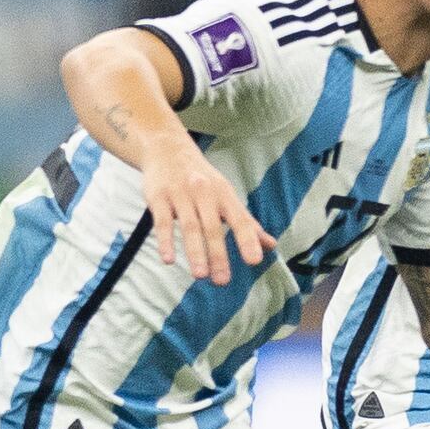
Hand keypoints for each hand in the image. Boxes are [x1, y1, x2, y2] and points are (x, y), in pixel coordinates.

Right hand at [139, 141, 273, 284]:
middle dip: (218, 255)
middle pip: (212, 227)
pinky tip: (168, 259)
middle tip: (222, 281)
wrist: (167, 148)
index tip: (254, 261)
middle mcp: (204, 193)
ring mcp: (180, 194)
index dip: (247, 239)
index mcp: (224, 194)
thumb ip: (246, 222)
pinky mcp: (158, 197)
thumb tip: (270, 245)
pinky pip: (161, 221)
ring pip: (189, 226)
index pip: (239, 219)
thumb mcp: (225, 195)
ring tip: (200, 275)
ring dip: (195, 252)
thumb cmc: (201, 178)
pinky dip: (165, 241)